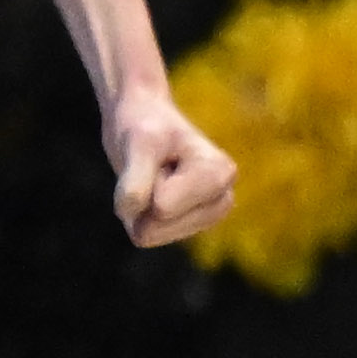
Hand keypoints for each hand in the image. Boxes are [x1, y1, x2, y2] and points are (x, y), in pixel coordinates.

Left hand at [109, 89, 233, 247]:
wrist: (147, 120)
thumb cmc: (147, 127)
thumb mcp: (138, 142)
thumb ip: (136, 179)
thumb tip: (134, 223)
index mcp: (220, 174)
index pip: (161, 205)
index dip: (146, 180)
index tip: (159, 155)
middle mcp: (222, 201)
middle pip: (157, 225)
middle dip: (143, 197)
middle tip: (155, 167)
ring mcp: (206, 219)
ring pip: (148, 234)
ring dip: (139, 206)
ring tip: (155, 176)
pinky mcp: (187, 230)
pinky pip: (143, 237)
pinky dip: (137, 215)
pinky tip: (153, 191)